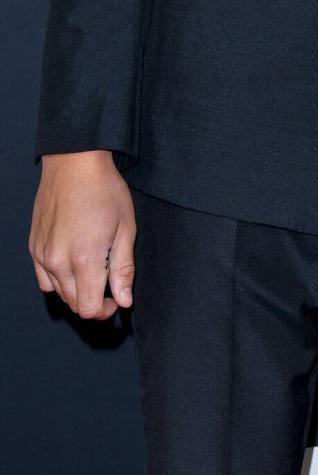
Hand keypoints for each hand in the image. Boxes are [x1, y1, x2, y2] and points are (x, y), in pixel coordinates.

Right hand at [29, 150, 136, 319]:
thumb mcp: (126, 228)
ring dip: (76, 290)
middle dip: (93, 301)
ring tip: (92, 268)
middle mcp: (58, 262)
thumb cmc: (105, 191)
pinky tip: (73, 262)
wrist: (75, 163)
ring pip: (58, 293)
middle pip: (73, 304)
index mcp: (84, 260)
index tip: (116, 298)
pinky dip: (58, 279)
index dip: (105, 310)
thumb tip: (123, 301)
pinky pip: (44, 278)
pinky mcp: (34, 247)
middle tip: (109, 282)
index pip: (88, 309)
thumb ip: (124, 269)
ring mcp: (42, 255)